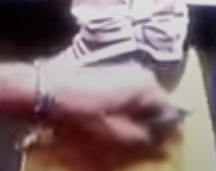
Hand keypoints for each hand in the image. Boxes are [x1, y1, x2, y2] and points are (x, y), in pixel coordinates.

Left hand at [42, 56, 179, 151]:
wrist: (45, 90)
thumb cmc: (80, 111)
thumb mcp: (113, 132)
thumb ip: (141, 138)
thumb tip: (161, 143)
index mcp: (146, 85)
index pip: (170, 110)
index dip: (167, 131)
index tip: (161, 146)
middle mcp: (140, 73)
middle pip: (156, 102)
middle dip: (152, 123)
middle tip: (143, 143)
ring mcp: (124, 70)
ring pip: (142, 98)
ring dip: (138, 116)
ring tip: (127, 134)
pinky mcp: (109, 72)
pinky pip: (128, 93)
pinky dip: (127, 108)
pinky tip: (114, 120)